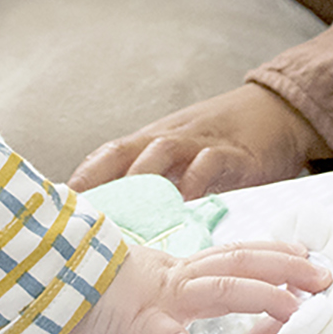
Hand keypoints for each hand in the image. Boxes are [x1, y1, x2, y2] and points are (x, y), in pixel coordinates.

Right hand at [67, 236, 329, 333]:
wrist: (42, 279)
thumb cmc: (85, 291)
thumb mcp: (135, 292)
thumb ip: (164, 305)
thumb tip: (184, 325)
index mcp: (177, 270)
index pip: (234, 255)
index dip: (273, 254)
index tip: (307, 260)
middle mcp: (175, 277)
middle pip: (240, 262)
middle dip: (285, 268)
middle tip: (323, 280)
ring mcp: (158, 297)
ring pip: (219, 288)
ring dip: (260, 297)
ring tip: (293, 314)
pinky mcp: (136, 321)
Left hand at [68, 82, 320, 197]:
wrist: (275, 112)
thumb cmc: (220, 142)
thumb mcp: (183, 157)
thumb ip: (154, 183)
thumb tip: (117, 221)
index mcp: (153, 141)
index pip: (109, 155)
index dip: (84, 177)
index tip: (56, 203)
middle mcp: (170, 139)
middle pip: (127, 154)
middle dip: (104, 183)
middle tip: (84, 215)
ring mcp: (201, 144)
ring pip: (162, 153)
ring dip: (142, 180)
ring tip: (126, 211)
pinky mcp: (235, 155)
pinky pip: (210, 164)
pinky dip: (196, 181)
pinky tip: (185, 203)